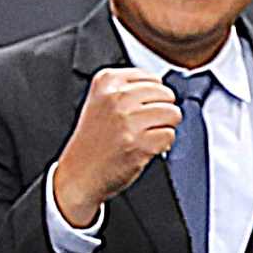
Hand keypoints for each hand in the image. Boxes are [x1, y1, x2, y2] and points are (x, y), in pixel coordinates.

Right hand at [53, 67, 183, 226]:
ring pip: (172, 114)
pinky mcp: (139, 143)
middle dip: (162, 111)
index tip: (138, 110)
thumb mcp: (101, 101)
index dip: (152, 98)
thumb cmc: (94, 141)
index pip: (153, 78)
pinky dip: (162, 144)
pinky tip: (145, 148)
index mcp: (107, 82)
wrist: (79, 174)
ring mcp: (128, 121)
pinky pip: (169, 135)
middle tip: (144, 126)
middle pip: (166, 95)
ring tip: (145, 136)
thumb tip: (166, 93)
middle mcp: (116, 98)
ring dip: (164, 127)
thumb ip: (130, 89)